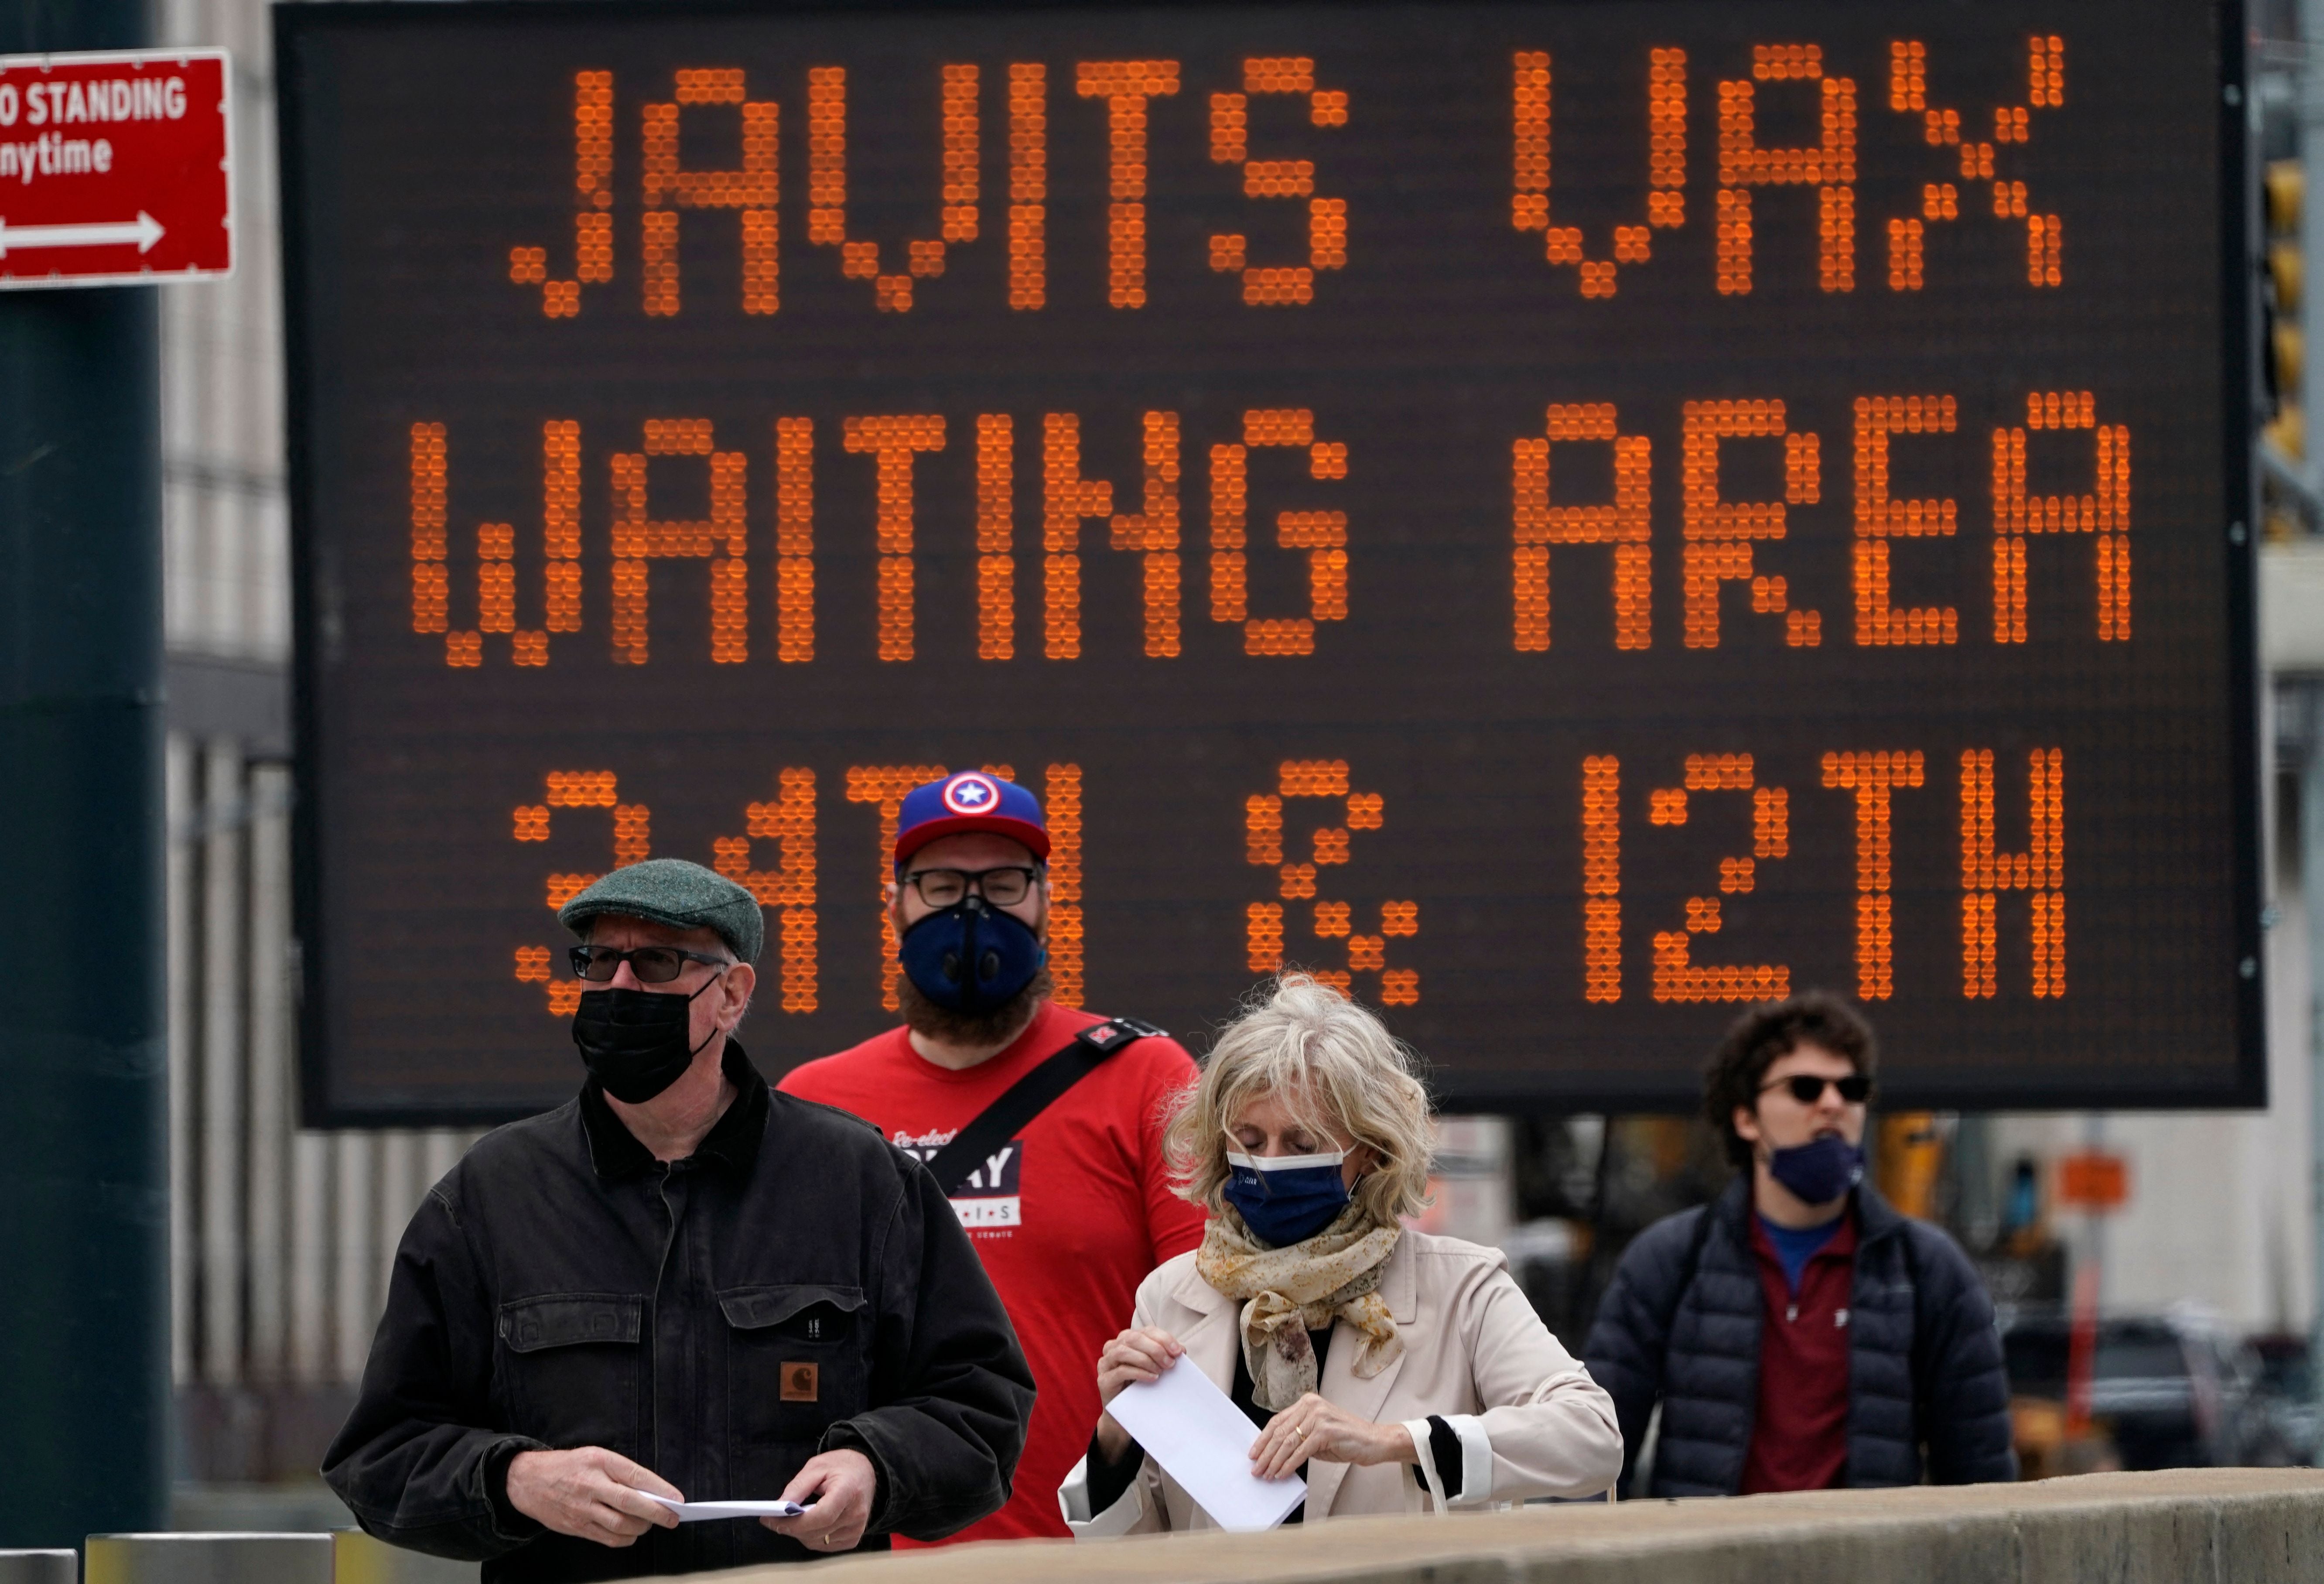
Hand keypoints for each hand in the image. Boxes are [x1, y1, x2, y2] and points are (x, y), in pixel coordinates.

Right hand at [504, 1447, 681, 1547]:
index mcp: (599, 1461)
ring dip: (641, 1528)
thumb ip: (621, 1472)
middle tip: (673, 1518)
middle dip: (656, 1513)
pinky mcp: (575, 1527)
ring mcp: (582, 1509)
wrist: (527, 1481)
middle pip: (630, 1503)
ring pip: (620, 1525)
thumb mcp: (595, 1456)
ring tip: (650, 1524)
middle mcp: (591, 1485)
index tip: (677, 1499)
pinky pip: (606, 1538)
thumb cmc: (569, 1466)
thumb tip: (651, 1491)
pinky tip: (631, 1534)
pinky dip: (624, 1538)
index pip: (636, 1476)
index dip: (660, 1489)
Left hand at [761, 1448, 876, 1551]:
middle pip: (816, 1531)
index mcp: (848, 1491)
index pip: (822, 1516)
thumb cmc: (840, 1466)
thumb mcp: (816, 1467)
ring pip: (817, 1541)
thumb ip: (797, 1488)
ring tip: (791, 1518)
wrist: (865, 1471)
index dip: (795, 1522)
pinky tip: (808, 1524)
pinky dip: (811, 1537)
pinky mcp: (853, 1538)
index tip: (771, 1519)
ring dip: (799, 1533)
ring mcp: (857, 1529)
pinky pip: (824, 1545)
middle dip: (790, 1527)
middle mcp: (856, 1514)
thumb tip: (778, 1509)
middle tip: (772, 1518)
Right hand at [1094, 1326, 1182, 1459]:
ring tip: (1160, 1371)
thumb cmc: (1142, 1385)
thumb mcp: (1156, 1367)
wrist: (1127, 1413)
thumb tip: (1181, 1351)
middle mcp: (1113, 1346)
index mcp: (1127, 1339)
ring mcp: (1106, 1363)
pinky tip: (1152, 1378)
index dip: (1164, 1338)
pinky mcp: (1104, 1380)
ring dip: (1146, 1359)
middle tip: (1170, 1363)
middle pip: (1134, 1338)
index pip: (1147, 1330)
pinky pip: (1120, 1371)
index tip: (1179, 1352)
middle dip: (1155, 1349)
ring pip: (1123, 1351)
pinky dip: (1139, 1372)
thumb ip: (1165, 1356)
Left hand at [1248, 1393, 1416, 1482]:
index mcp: (1307, 1402)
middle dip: (1265, 1453)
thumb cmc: (1346, 1439)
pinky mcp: (1326, 1431)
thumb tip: (1273, 1453)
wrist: (1374, 1441)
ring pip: (1288, 1442)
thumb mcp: (1317, 1433)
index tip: (1253, 1453)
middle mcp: (1311, 1405)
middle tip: (1256, 1469)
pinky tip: (1281, 1474)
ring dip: (1274, 1462)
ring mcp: (1319, 1417)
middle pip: (1280, 1432)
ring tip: (1266, 1475)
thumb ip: (1298, 1436)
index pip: (1277, 1421)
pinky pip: (1301, 1451)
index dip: (1263, 1439)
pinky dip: (1289, 1465)